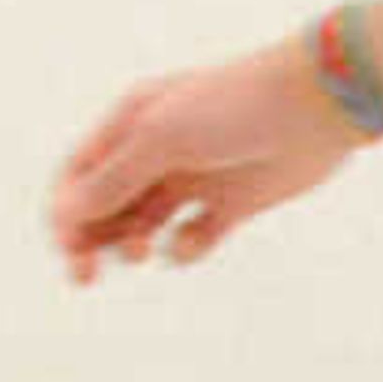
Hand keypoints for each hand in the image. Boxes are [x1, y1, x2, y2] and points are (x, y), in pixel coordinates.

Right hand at [49, 43, 356, 283]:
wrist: (316, 106)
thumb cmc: (235, 108)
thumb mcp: (163, 139)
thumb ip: (115, 178)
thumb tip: (67, 213)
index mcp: (129, 125)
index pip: (79, 177)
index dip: (66, 215)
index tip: (68, 249)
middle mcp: (157, 152)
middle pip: (105, 206)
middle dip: (89, 240)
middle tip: (84, 275)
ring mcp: (195, 179)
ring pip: (144, 224)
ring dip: (131, 244)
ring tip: (139, 251)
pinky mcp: (234, 204)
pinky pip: (193, 237)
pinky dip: (184, 248)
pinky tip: (191, 241)